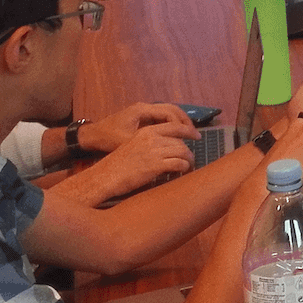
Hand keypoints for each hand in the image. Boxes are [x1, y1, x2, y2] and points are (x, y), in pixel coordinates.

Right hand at [55, 122, 196, 205]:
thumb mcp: (133, 144)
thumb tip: (168, 145)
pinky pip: (179, 164)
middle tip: (191, 158)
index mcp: (146, 131)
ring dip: (188, 160)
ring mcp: (154, 152)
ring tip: (188, 166)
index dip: (189, 130)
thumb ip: (150, 142)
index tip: (197, 135)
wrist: (105, 176)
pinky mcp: (155, 166)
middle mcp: (151, 139)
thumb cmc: (118, 164)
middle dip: (188, 150)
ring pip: (182, 152)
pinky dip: (184, 167)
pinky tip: (182, 171)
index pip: (175, 126)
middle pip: (180, 141)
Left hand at [80, 101, 193, 152]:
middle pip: (171, 109)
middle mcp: (144, 107)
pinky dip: (170, 124)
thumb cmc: (107, 139)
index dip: (183, 125)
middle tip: (195, 134)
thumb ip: (148, 142)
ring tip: (188, 134)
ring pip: (167, 112)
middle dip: (185, 121)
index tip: (193, 135)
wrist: (91, 136)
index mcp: (142, 110)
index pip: (169, 113)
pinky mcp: (140, 117)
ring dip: (178, 122)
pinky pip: (160, 117)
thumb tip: (169, 148)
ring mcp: (142, 111)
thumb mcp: (128, 142)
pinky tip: (175, 135)